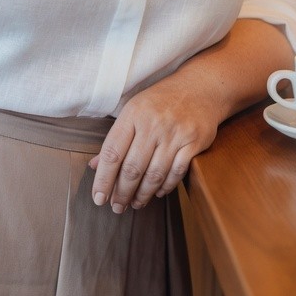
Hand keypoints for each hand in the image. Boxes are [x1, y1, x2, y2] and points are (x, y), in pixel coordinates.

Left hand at [88, 67, 221, 213]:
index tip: (98, 198)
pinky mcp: (194, 142)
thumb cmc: (161, 101)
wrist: (200, 88)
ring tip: (135, 204)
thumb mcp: (134, 111)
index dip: (103, 179)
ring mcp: (175, 133)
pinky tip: (158, 193)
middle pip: (133, 168)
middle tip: (117, 207)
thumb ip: (116, 139)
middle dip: (122, 193)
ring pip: (154, 174)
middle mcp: (153, 124)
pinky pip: (176, 172)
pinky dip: (165, 187)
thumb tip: (95, 166)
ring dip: (143, 194)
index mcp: (133, 115)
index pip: (112, 153)